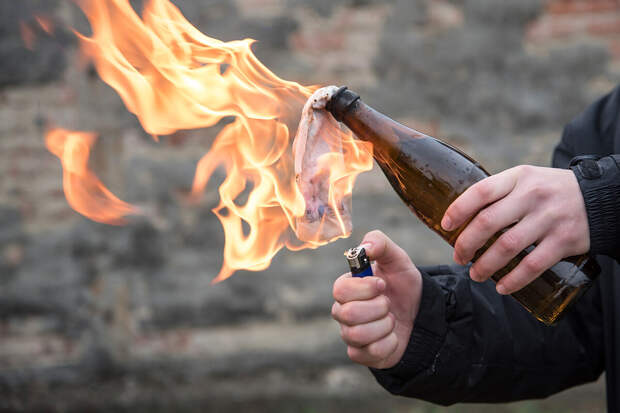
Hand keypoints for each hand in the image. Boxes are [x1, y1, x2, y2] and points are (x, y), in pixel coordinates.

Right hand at [332, 230, 421, 368]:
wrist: (421, 314)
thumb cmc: (403, 285)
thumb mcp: (397, 259)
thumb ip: (379, 243)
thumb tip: (363, 247)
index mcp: (346, 289)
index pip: (340, 290)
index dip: (365, 288)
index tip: (382, 285)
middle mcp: (343, 312)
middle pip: (347, 314)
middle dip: (378, 307)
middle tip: (388, 303)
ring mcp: (350, 334)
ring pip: (357, 334)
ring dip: (385, 325)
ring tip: (392, 319)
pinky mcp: (360, 354)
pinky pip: (370, 352)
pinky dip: (389, 343)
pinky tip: (393, 336)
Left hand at [441, 165, 589, 294]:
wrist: (602, 197)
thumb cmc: (550, 191)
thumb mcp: (526, 180)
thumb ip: (499, 194)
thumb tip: (462, 219)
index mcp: (518, 178)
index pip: (481, 191)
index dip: (458, 210)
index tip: (445, 226)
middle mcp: (532, 195)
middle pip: (488, 222)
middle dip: (466, 244)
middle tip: (459, 257)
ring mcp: (549, 218)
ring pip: (507, 247)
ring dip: (485, 266)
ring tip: (475, 274)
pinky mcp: (564, 241)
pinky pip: (533, 265)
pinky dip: (514, 280)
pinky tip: (502, 287)